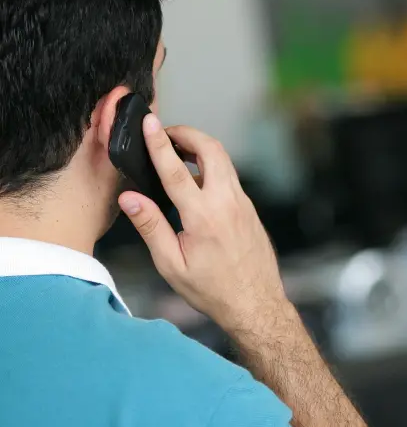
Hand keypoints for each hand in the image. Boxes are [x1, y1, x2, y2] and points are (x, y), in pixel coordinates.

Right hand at [118, 115, 291, 334]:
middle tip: (166, 133)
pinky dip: (213, 169)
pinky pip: (231, 179)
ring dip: (201, 149)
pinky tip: (197, 182)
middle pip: (211, 149)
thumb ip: (151, 227)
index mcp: (203, 216)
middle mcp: (227, 203)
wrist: (256, 304)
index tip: (149, 122)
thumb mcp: (172, 265)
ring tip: (178, 153)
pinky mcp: (250, 210)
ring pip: (224, 162)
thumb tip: (130, 198)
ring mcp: (243, 205)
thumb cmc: (213, 290)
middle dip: (188, 133)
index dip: (159, 142)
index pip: (175, 169)